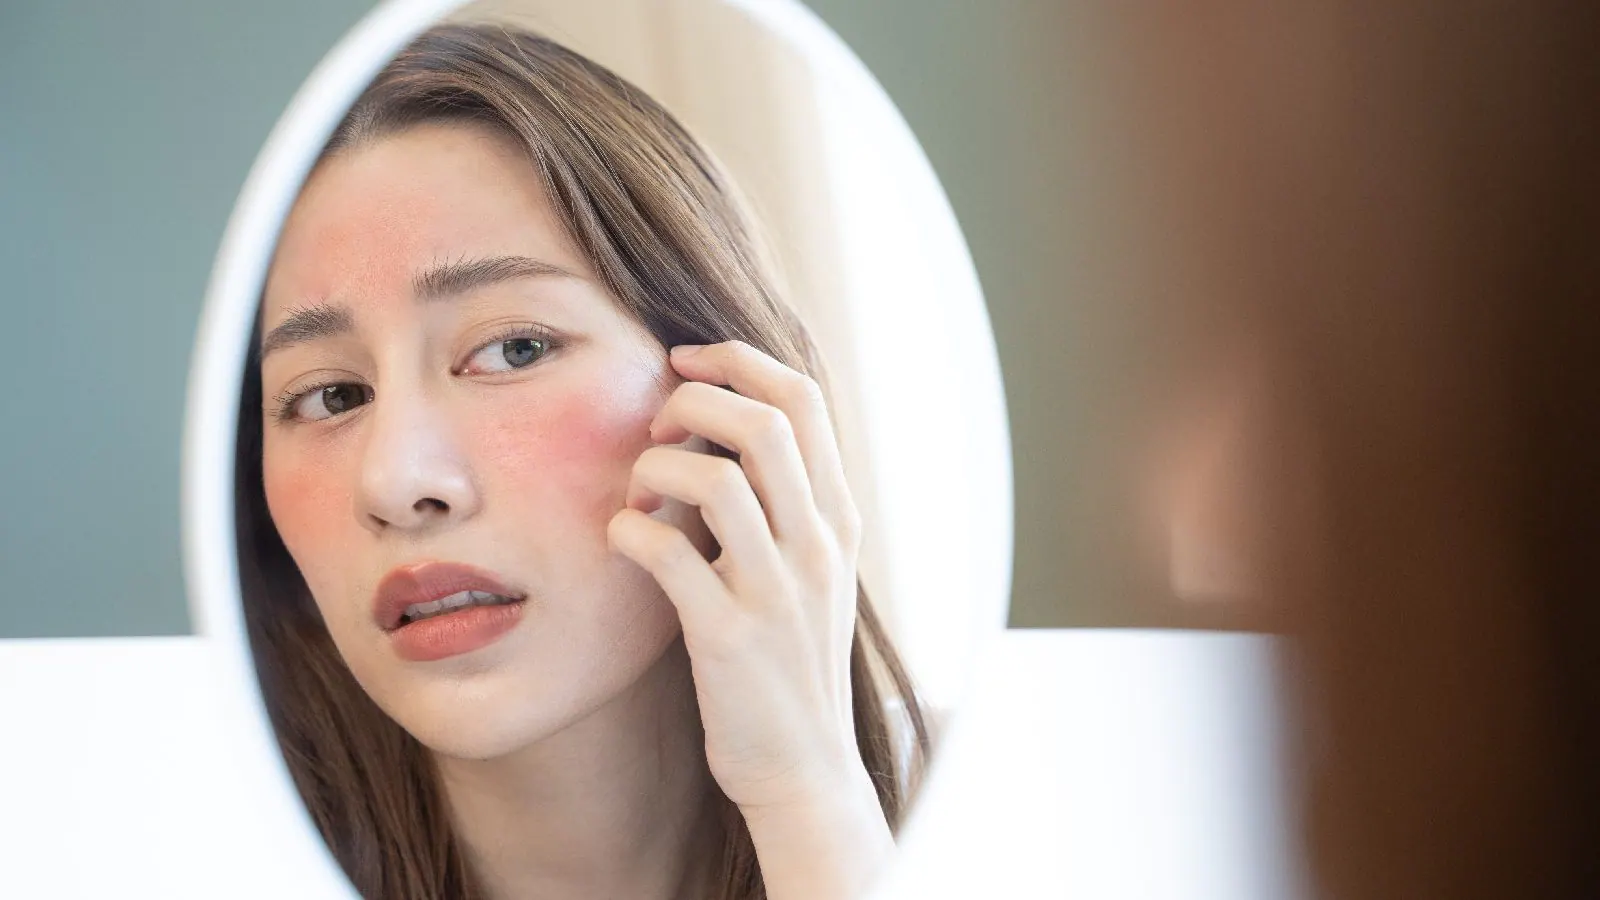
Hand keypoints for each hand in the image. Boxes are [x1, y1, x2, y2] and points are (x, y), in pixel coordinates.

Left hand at [607, 340, 868, 813]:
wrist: (803, 770)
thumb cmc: (789, 664)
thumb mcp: (812, 574)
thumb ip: (787, 506)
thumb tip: (725, 430)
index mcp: (838, 520)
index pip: (803, 399)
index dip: (738, 361)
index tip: (685, 363)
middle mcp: (818, 546)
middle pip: (764, 423)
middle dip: (694, 401)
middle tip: (657, 429)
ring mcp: (777, 592)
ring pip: (716, 479)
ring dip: (655, 468)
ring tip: (637, 495)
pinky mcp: (729, 638)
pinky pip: (668, 554)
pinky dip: (629, 532)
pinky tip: (622, 542)